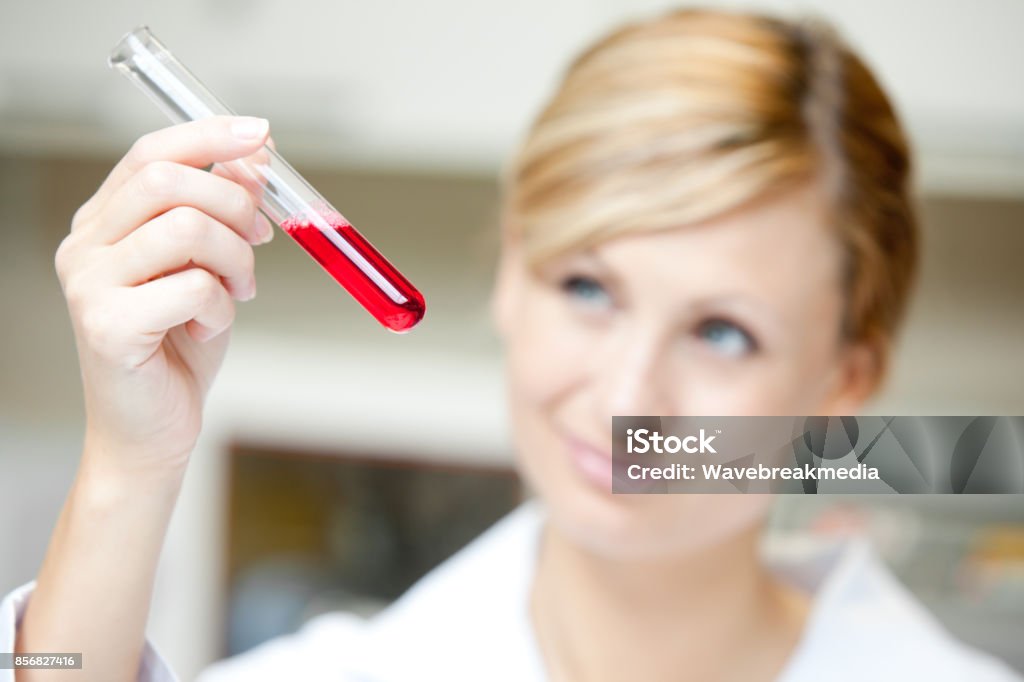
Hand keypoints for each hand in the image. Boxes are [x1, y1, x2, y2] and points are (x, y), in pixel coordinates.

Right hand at [54, 115, 273, 472]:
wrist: (152, 430)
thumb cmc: (178, 348)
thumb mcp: (211, 268)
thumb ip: (223, 213)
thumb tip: (253, 156)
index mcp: (106, 222)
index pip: (152, 153)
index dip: (211, 136)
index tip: (261, 134)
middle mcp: (86, 245)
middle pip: (171, 181)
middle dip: (236, 206)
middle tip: (256, 242)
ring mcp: (89, 284)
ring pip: (188, 228)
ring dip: (236, 261)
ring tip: (235, 293)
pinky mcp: (106, 325)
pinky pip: (193, 286)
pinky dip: (221, 306)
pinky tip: (208, 326)